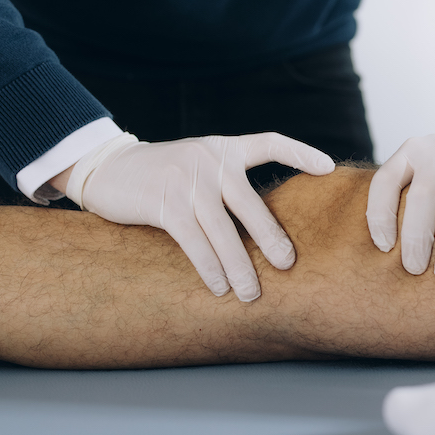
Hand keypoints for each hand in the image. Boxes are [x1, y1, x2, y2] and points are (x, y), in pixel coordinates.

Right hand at [73, 133, 334, 300]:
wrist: (106, 168)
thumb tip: (262, 225)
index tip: (328, 168)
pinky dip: (208, 267)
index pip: (269, 142)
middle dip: (271, 237)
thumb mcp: (197, 163)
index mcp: (223, 148)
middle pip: (250, 203)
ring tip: (251, 293)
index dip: (300, 153)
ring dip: (238, 266)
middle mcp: (209, 160)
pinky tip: (217, 288)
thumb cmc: (160, 174)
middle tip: (288, 264)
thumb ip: (227, 181)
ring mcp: (186, 181)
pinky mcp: (164, 203)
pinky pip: (194, 241)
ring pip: (223, 231)